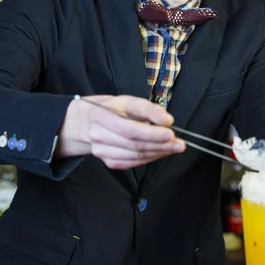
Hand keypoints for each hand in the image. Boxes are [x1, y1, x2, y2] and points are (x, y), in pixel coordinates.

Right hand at [56, 94, 185, 168]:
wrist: (85, 123)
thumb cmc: (110, 109)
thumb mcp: (126, 101)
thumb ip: (146, 108)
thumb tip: (167, 120)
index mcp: (100, 116)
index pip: (129, 128)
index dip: (151, 132)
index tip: (171, 130)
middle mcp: (98, 135)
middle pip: (134, 144)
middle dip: (160, 144)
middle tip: (179, 143)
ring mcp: (101, 151)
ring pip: (135, 156)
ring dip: (158, 153)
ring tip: (175, 147)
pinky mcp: (107, 161)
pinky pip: (132, 163)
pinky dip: (149, 158)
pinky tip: (161, 152)